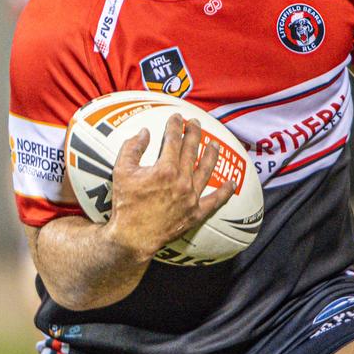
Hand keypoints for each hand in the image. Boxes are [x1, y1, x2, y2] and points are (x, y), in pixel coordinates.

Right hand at [105, 114, 232, 260]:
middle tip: (196, 122)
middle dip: (194, 133)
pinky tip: (232, 183)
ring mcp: (191, 197)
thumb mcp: (121, 171)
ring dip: (211, 155)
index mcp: (165, 169)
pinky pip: (215, 201)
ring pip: (206, 170)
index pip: (173, 140)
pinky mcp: (195, 213)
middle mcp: (182, 181)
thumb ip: (132, 148)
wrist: (133, 237)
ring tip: (214, 144)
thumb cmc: (125, 204)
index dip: (175, 126)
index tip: (177, 117)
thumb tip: (144, 132)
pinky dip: (225, 192)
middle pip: (191, 151)